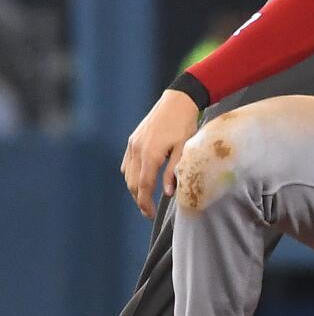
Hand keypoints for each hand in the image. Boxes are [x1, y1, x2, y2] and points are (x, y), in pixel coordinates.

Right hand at [120, 90, 200, 217]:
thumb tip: (166, 193)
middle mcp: (136, 150)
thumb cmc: (185, 124)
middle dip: (139, 198)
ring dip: (134, 187)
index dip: (144, 203)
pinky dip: (130, 174)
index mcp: (149, 155)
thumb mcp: (183, 149)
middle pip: (132, 182)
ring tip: (146, 197)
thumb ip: (173, 172)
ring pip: (126, 173)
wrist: (178, 100)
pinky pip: (127, 163)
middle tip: (148, 211)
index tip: (149, 215)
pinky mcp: (133, 139)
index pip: (143, 186)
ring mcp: (132, 144)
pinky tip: (139, 179)